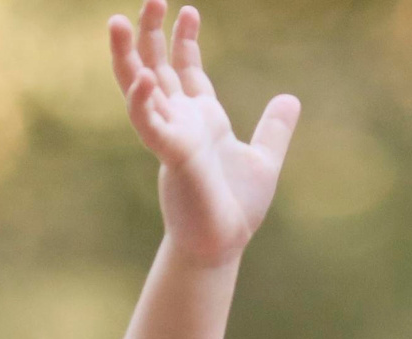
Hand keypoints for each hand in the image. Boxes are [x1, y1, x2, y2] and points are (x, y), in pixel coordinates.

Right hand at [110, 1, 299, 265]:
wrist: (225, 242)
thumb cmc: (237, 207)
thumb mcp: (265, 159)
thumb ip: (275, 129)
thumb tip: (291, 98)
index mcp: (202, 118)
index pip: (185, 69)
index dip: (184, 38)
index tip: (189, 9)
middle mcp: (181, 121)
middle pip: (157, 66)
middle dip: (152, 33)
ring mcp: (171, 135)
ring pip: (139, 87)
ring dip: (128, 55)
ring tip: (120, 20)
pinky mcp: (169, 155)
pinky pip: (148, 123)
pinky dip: (141, 100)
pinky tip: (142, 77)